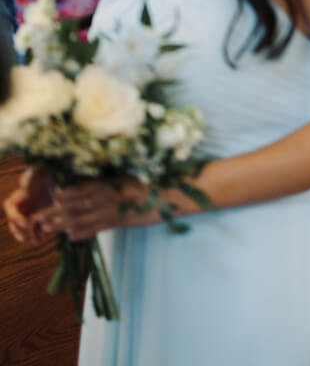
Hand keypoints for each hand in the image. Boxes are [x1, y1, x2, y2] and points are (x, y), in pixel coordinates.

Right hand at [4, 166, 53, 243]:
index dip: (16, 217)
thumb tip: (24, 184)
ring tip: (37, 242)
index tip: (24, 223)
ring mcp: (30, 211)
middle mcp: (22, 206)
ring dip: (30, 235)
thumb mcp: (36, 173)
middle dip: (18, 231)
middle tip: (24, 238)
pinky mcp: (39, 215)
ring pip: (26, 227)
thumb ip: (29, 178)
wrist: (55, 175)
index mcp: (18, 196)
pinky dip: (39, 233)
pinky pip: (36, 227)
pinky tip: (44, 237)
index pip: (11, 208)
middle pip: (14, 222)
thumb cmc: (43, 173)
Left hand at [33, 178, 155, 242]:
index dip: (62, 195)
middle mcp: (104, 194)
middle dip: (54, 212)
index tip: (51, 199)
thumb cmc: (148, 182)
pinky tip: (70, 237)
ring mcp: (110, 208)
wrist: (167, 193)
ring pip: (80, 218)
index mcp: (106, 181)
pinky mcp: (118, 222)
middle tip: (37, 219)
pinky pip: (95, 228)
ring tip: (47, 229)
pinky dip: (82, 232)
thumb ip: (108, 181)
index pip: (77, 189)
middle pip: (73, 204)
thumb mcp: (125, 177)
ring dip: (62, 224)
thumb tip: (92, 184)